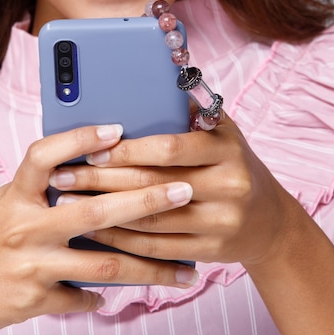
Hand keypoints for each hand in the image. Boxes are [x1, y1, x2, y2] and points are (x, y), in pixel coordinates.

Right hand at [0, 124, 198, 334]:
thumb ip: (36, 195)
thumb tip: (83, 177)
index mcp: (13, 197)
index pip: (44, 155)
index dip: (80, 139)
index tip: (119, 130)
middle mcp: (23, 227)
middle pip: (96, 211)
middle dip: (147, 201)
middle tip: (186, 192)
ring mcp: (31, 265)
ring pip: (104, 265)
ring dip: (151, 269)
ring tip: (185, 273)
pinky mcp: (34, 300)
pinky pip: (83, 298)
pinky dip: (101, 298)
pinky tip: (115, 297)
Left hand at [48, 115, 301, 267]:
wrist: (270, 222)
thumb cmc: (233, 167)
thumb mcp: (223, 134)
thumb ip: (190, 114)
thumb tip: (147, 83)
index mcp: (226, 150)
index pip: (170, 149)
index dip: (127, 150)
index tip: (91, 149)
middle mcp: (229, 186)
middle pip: (152, 185)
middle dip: (100, 181)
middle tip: (63, 177)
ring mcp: (221, 222)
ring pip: (151, 221)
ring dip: (103, 214)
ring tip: (68, 204)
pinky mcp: (212, 251)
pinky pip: (157, 248)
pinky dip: (122, 241)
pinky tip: (95, 232)